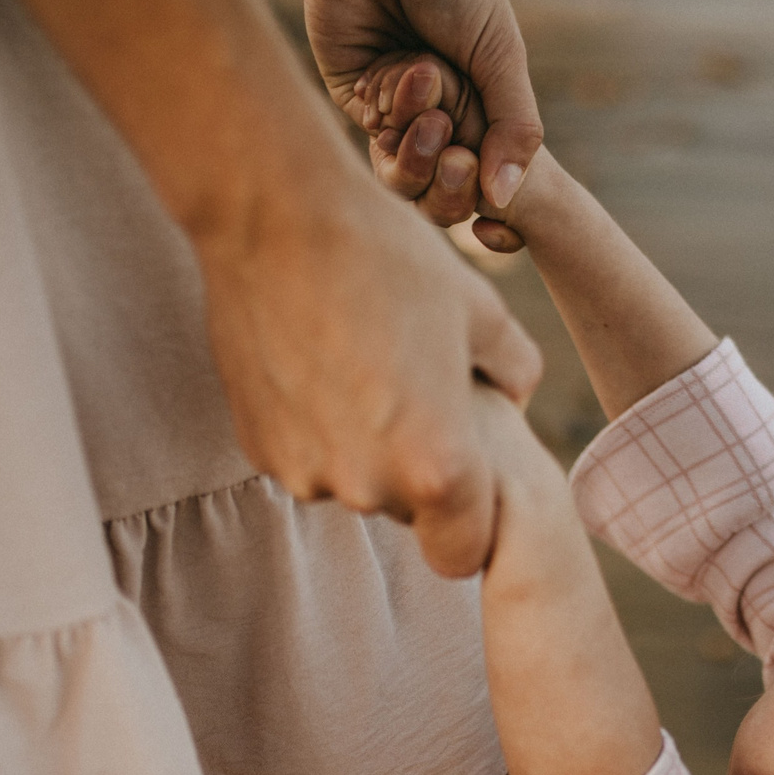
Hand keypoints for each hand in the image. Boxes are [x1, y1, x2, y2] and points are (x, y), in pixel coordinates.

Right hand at [197, 174, 540, 575]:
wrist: (274, 218)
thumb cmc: (390, 258)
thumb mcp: (481, 310)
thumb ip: (514, 371)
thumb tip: (514, 397)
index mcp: (437, 467)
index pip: (463, 556)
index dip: (469, 524)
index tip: (465, 480)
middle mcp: (368, 486)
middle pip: (408, 515)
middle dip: (418, 473)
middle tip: (414, 394)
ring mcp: (306, 471)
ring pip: (354, 485)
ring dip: (365, 450)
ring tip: (364, 366)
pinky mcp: (259, 448)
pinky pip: (307, 457)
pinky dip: (318, 428)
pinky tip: (318, 361)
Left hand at [306, 0, 541, 233]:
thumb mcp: (501, 58)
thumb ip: (514, 130)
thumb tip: (505, 200)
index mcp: (484, 104)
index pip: (490, 178)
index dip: (490, 201)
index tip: (494, 213)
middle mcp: (442, 113)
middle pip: (445, 190)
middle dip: (450, 181)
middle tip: (457, 155)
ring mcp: (398, 109)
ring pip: (408, 174)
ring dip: (419, 145)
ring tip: (426, 94)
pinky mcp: (357, 97)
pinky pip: (377, 139)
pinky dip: (391, 113)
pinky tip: (396, 71)